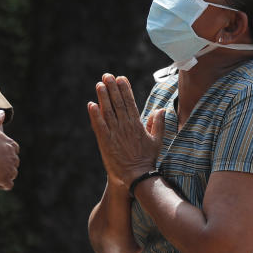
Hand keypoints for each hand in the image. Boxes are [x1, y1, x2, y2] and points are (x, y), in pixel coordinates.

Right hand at [0, 110, 19, 189]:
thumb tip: (2, 111)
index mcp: (11, 145)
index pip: (14, 150)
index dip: (6, 154)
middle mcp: (13, 157)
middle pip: (14, 163)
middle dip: (7, 165)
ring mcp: (10, 169)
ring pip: (12, 174)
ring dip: (5, 176)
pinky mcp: (5, 179)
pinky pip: (8, 185)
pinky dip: (3, 185)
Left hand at [88, 73, 164, 188]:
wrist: (136, 176)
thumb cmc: (147, 159)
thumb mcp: (157, 140)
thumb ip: (158, 124)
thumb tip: (161, 109)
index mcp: (137, 124)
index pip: (130, 102)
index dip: (125, 89)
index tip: (120, 78)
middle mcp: (125, 126)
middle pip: (118, 103)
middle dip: (112, 88)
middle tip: (107, 76)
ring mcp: (115, 133)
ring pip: (108, 111)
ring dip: (103, 97)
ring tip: (99, 84)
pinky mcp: (105, 142)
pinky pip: (99, 126)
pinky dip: (95, 115)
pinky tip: (91, 104)